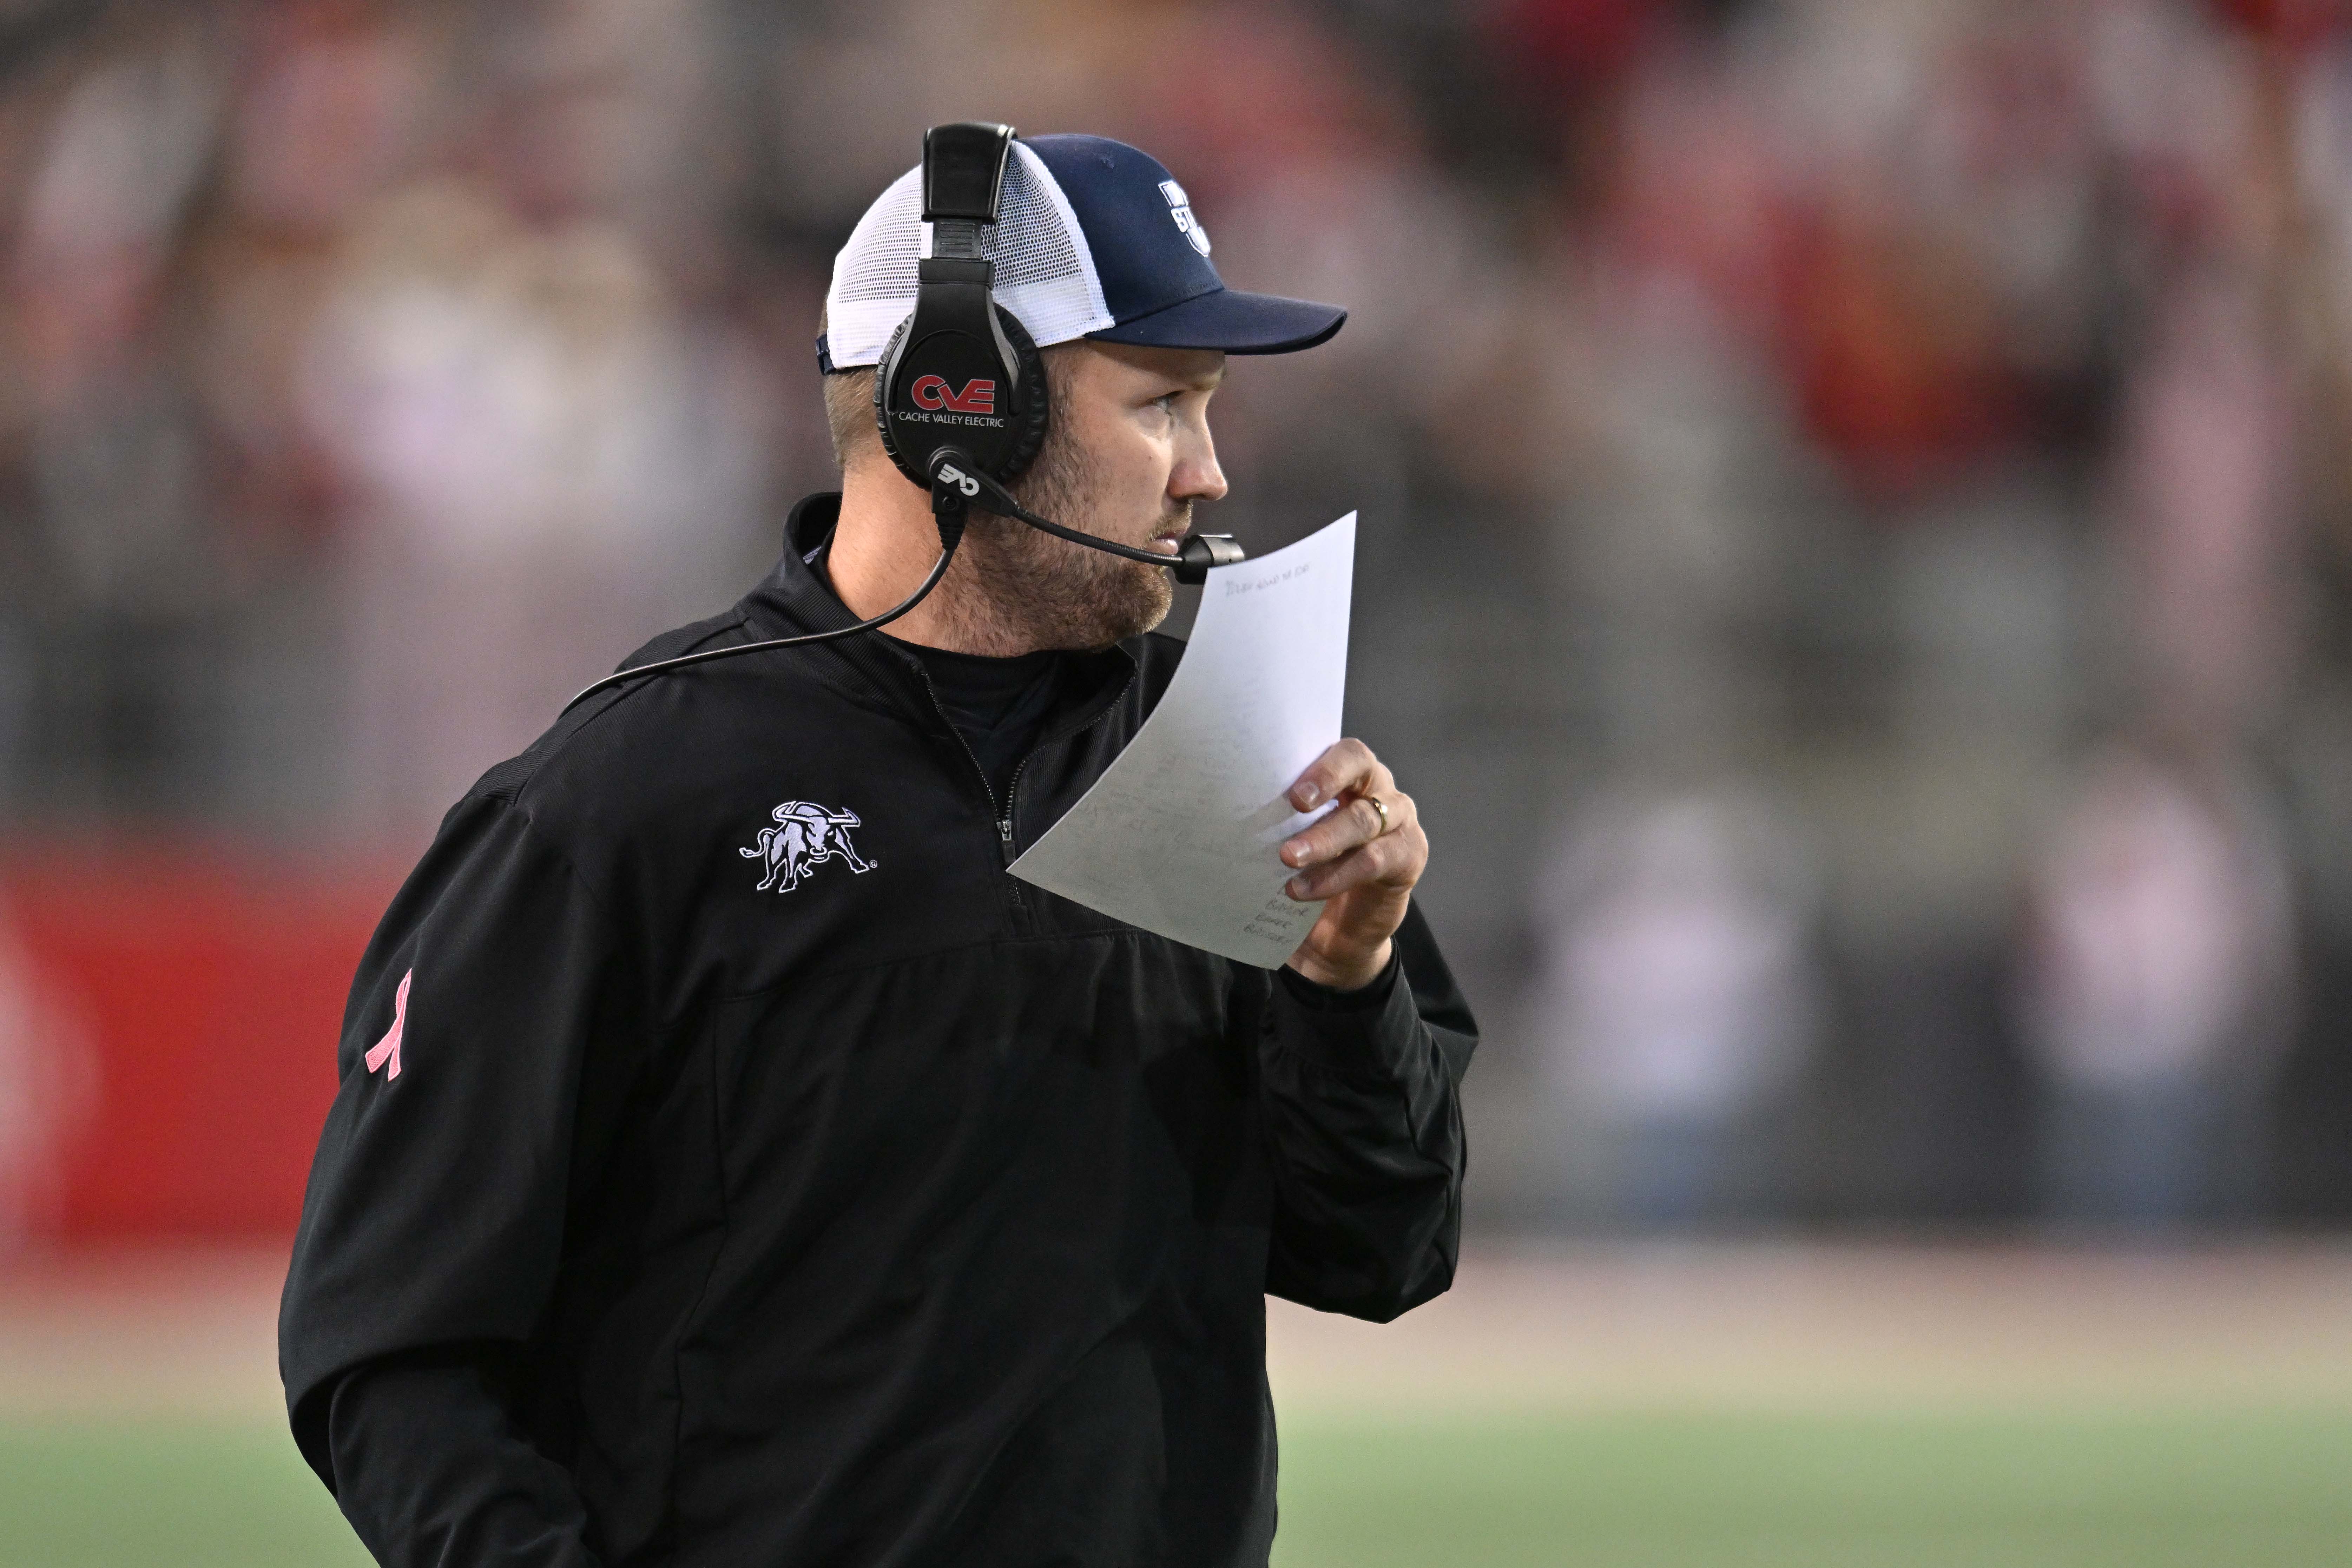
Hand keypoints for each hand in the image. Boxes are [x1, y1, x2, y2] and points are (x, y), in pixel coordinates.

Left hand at [1279, 739, 1427, 990]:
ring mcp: (1399, 820)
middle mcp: (1379, 789)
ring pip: (1363, 820)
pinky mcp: (1409, 855)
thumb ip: (1280, 818)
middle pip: (1362, 768)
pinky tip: (1303, 889)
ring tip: (1287, 858)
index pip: (1345, 751)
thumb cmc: (1311, 869)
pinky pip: (1374, 860)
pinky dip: (1336, 875)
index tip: (1293, 788)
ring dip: (1323, 839)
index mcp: (1351, 774)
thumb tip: (1233, 804)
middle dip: (1325, 782)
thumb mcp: (1293, 837)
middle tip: (1293, 804)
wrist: (1341, 932)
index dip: (1322, 765)